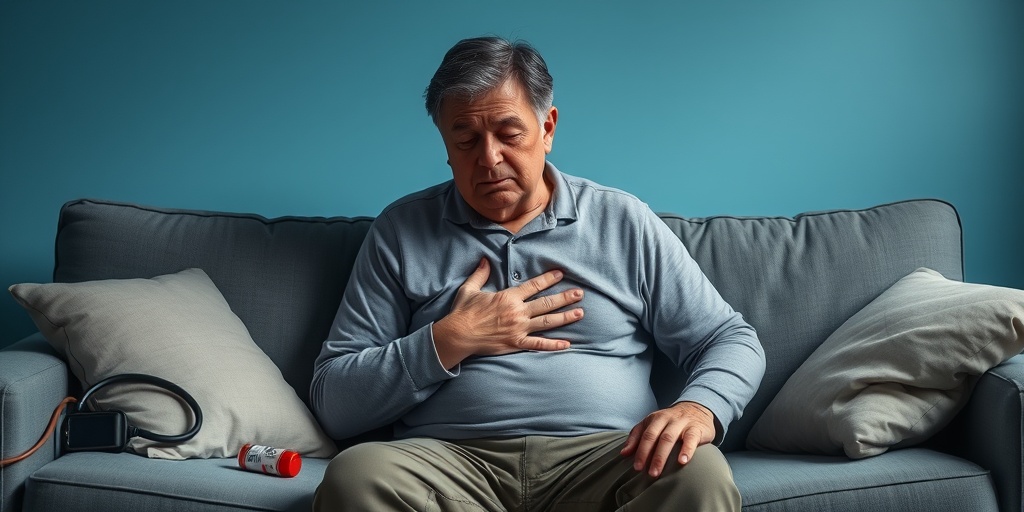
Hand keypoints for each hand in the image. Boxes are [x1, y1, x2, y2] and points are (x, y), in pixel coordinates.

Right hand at [432, 257, 584, 368]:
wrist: (458, 335)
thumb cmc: (463, 312)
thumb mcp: (469, 289)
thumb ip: (480, 274)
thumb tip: (484, 260)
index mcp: (509, 297)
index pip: (534, 286)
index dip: (549, 279)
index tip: (561, 274)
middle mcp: (517, 312)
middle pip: (546, 303)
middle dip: (565, 297)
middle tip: (580, 293)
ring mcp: (519, 329)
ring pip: (547, 322)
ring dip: (565, 317)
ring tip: (580, 313)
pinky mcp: (516, 344)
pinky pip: (538, 345)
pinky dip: (553, 345)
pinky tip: (567, 343)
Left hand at [620, 401, 715, 477]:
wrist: (697, 408)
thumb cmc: (671, 422)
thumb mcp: (653, 424)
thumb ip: (637, 437)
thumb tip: (623, 453)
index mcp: (654, 419)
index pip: (644, 435)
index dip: (639, 451)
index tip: (636, 467)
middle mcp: (666, 419)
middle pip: (654, 436)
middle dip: (649, 455)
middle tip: (647, 473)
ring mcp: (681, 422)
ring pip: (669, 438)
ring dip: (662, 456)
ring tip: (658, 472)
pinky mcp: (696, 428)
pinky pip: (691, 438)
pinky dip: (686, 450)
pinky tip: (682, 461)